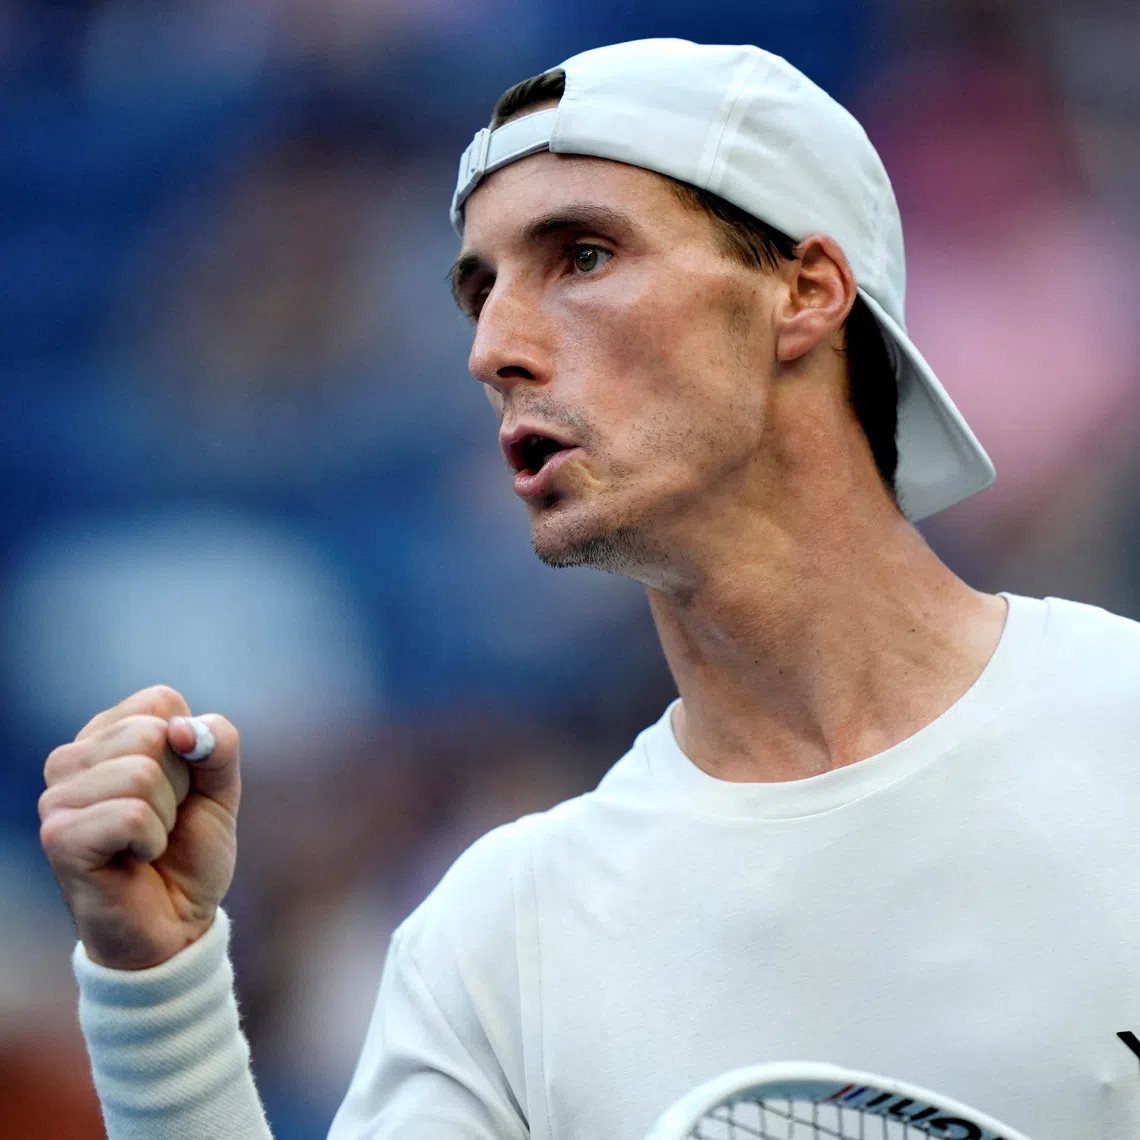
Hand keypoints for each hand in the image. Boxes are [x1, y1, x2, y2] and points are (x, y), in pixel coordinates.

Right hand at [39, 686, 240, 969]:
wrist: (176, 926)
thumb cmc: (190, 853)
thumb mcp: (221, 788)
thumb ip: (219, 743)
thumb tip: (183, 729)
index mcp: (106, 736)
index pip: (161, 701)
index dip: (191, 748)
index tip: (180, 790)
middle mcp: (70, 759)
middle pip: (152, 734)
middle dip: (179, 784)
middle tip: (163, 823)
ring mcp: (56, 798)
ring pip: (142, 772)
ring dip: (165, 817)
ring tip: (148, 843)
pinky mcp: (58, 837)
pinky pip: (132, 814)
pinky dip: (152, 841)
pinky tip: (134, 861)